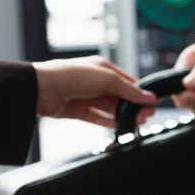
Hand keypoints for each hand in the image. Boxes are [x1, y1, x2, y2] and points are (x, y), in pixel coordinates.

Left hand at [33, 56, 157, 126]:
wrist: (42, 88)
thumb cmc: (72, 75)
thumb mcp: (108, 79)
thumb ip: (130, 91)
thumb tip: (149, 97)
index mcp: (103, 68)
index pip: (127, 81)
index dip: (140, 93)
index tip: (152, 103)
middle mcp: (95, 81)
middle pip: (120, 96)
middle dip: (134, 106)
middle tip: (147, 116)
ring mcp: (86, 96)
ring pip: (110, 108)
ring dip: (124, 115)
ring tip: (137, 123)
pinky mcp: (78, 110)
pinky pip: (97, 117)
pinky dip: (109, 122)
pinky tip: (120, 126)